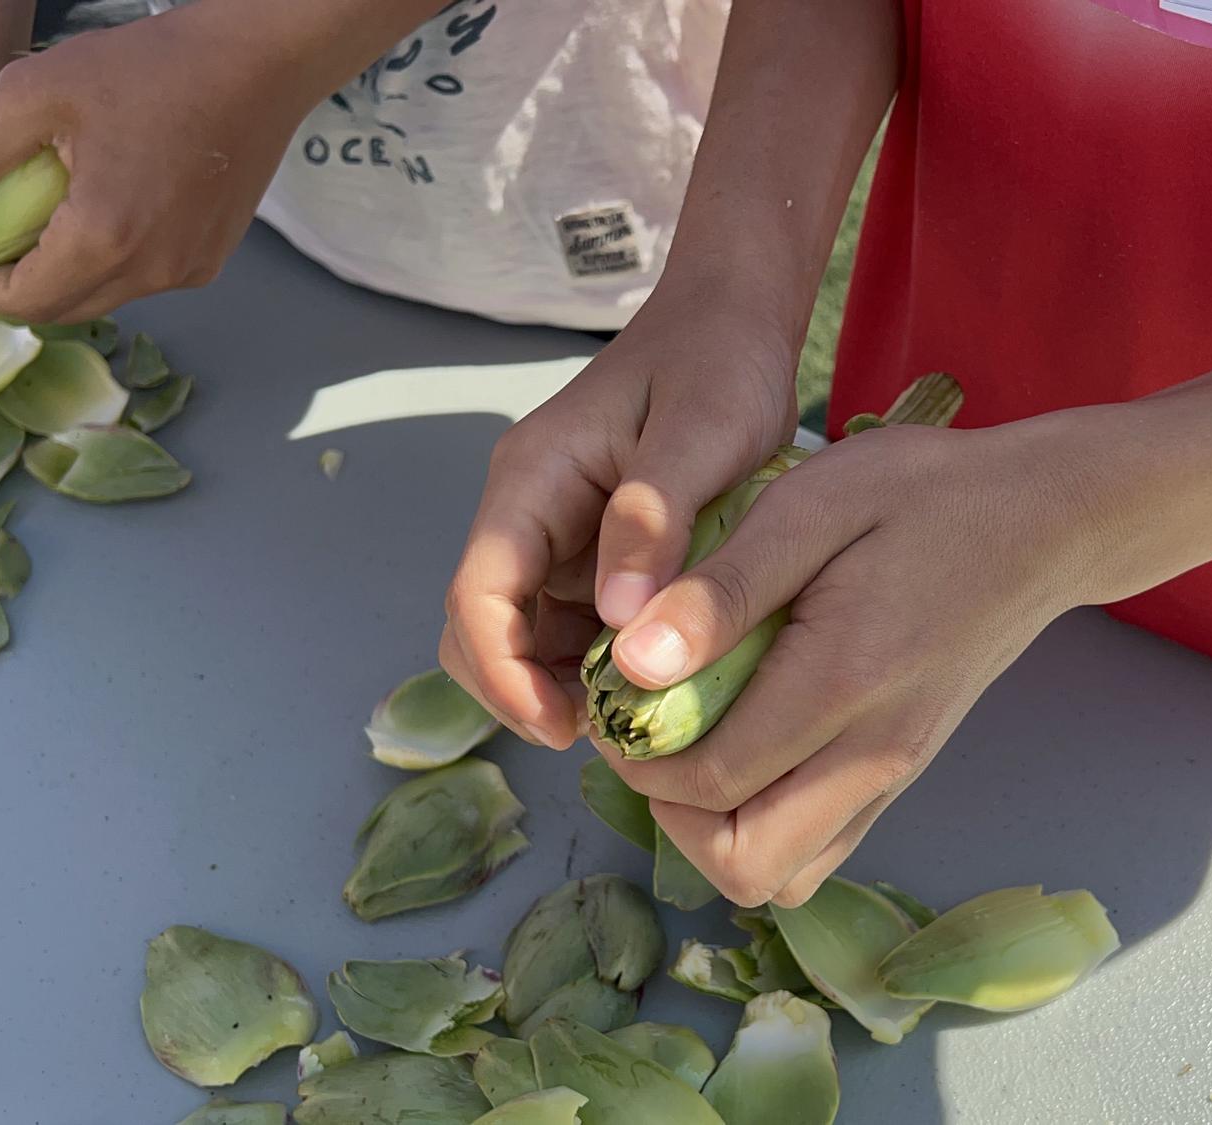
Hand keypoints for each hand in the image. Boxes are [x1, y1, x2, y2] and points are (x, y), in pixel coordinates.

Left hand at [0, 6, 309, 322]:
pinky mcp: (212, 257)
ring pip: (106, 297)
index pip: (21, 303)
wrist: (255, 65)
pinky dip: (117, 260)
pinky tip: (113, 207)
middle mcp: (152, 271)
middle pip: (64, 310)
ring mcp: (189, 268)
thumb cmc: (149, 69)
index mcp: (104, 238)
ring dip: (70, 273)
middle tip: (1, 233)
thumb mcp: (35, 92)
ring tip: (56, 214)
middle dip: (22, 284)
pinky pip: (147, 279)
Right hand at [439, 293, 799, 750]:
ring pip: (525, 637)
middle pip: (483, 627)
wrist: (734, 319)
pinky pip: (574, 626)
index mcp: (532, 480)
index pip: (477, 594)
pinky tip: (659, 686)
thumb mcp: (702, 433)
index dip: (504, 672)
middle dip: (524, 692)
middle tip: (608, 736)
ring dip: (564, 687)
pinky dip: (602, 666)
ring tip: (640, 723)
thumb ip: (656, 520)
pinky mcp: (592, 554)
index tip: (562, 727)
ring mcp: (556, 536)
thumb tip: (622, 620)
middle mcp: (528, 513)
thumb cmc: (718, 361)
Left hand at [595, 417, 1102, 906]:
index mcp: (845, 682)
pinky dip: (760, 822)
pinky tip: (744, 740)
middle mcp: (875, 754)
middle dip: (670, 812)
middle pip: (744, 865)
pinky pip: (815, 847)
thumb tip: (633, 662)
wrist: (1045, 521)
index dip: (636, 755)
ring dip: (714, 828)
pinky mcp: (900, 774)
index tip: (616, 688)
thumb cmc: (927, 493)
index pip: (710, 782)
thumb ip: (722, 586)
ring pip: (780, 875)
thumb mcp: (812, 502)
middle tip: (650, 728)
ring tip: (693, 737)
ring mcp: (894, 775)